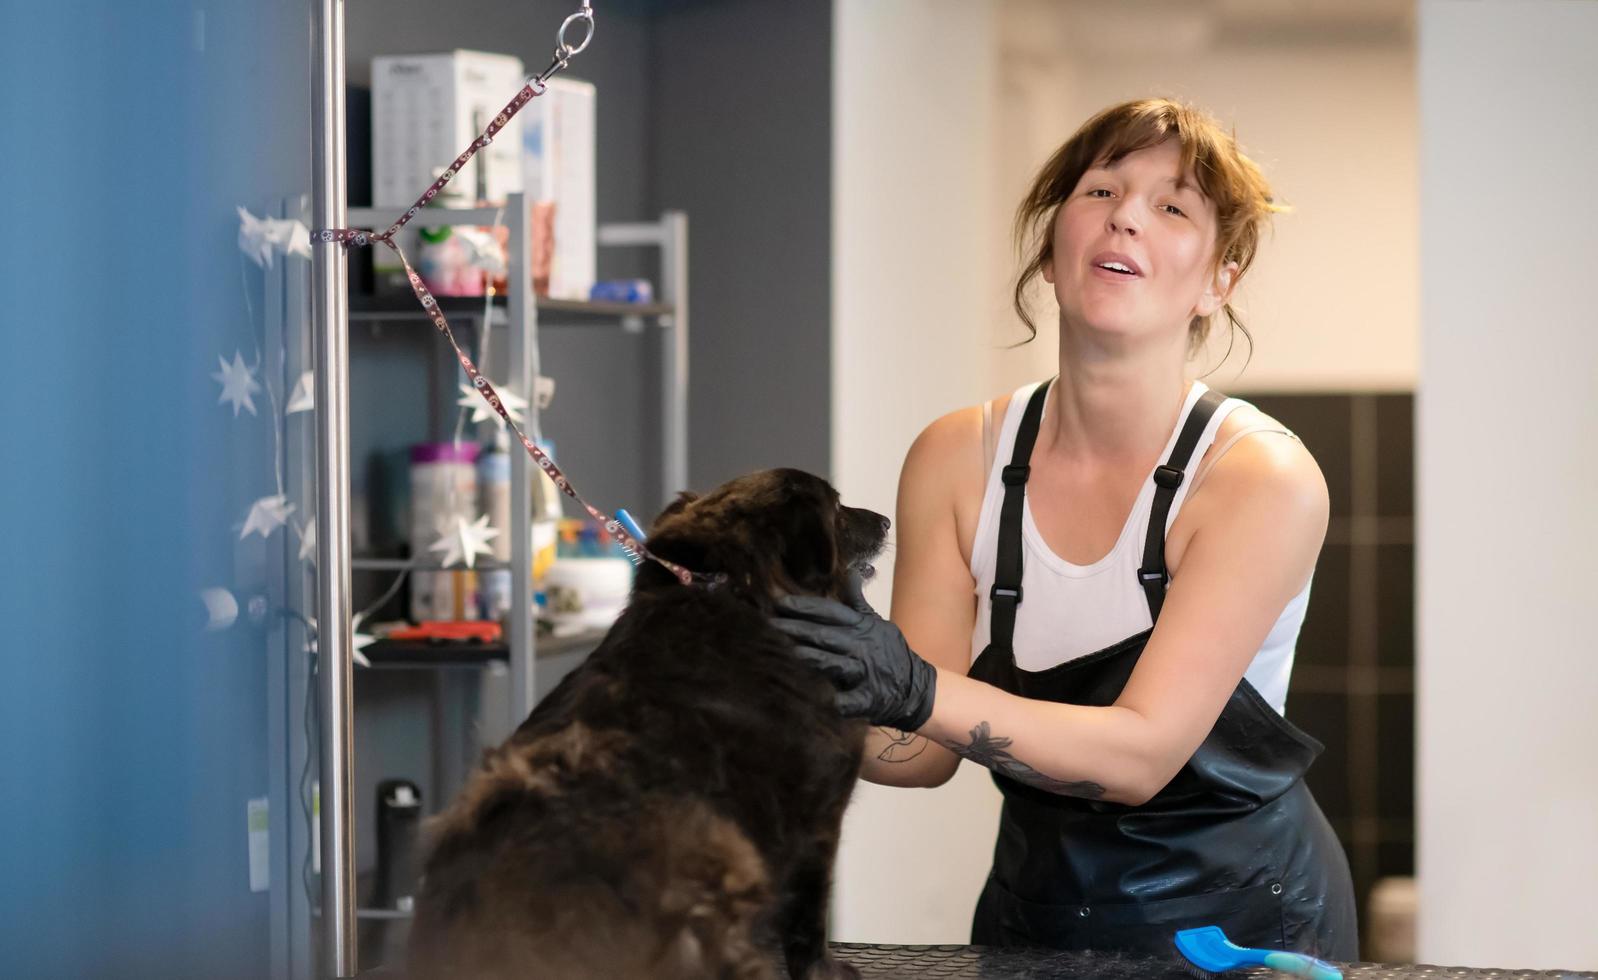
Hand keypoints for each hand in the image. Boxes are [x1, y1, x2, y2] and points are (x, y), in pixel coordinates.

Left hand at [770, 570, 936, 731]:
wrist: (916, 689)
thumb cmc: (889, 654)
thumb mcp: (877, 623)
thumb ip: (857, 602)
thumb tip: (852, 571)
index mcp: (862, 627)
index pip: (830, 612)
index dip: (805, 607)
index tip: (780, 602)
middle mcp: (861, 647)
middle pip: (824, 635)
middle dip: (795, 629)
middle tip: (768, 625)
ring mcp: (865, 674)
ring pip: (832, 664)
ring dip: (808, 658)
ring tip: (784, 653)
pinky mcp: (869, 700)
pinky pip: (851, 701)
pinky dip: (838, 701)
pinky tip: (822, 700)